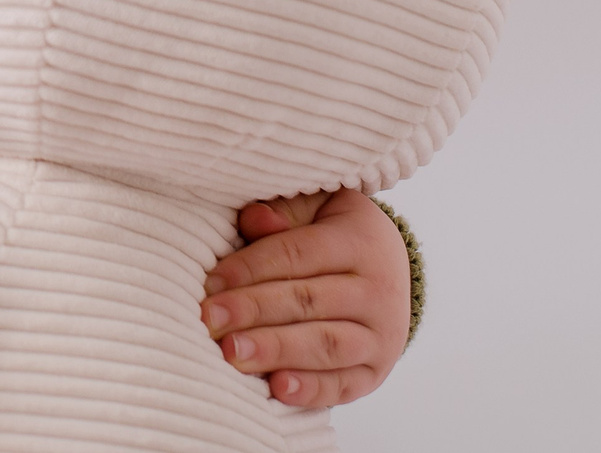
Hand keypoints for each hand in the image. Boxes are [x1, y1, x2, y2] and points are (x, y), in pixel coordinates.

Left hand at [199, 188, 412, 409]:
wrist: (390, 274)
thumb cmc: (333, 235)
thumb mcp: (315, 209)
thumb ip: (283, 213)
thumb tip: (253, 219)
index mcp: (360, 242)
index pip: (298, 253)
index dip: (251, 267)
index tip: (210, 284)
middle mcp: (377, 290)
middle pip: (309, 301)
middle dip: (254, 311)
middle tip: (210, 321)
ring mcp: (381, 336)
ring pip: (326, 344)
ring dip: (276, 350)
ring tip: (233, 353)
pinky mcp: (376, 372)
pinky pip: (344, 385)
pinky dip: (311, 390)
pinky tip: (277, 388)